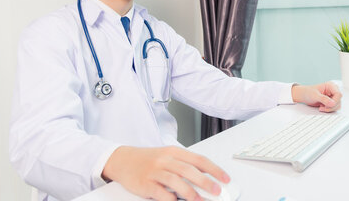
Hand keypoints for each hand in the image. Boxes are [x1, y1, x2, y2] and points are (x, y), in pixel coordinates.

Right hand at [102, 146, 229, 200]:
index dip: (214, 169)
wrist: (123, 160)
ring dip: (191, 193)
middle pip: (190, 170)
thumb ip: (184, 164)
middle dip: (206, 182)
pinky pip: (161, 192)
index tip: (225, 178)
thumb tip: (206, 176)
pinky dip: (171, 199)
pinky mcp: (145, 183)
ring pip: (177, 181)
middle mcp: (165, 160)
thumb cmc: (148, 159)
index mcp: (174, 151)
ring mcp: (155, 171)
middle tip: (217, 191)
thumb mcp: (167, 156)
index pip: (199, 159)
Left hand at [291, 82, 341, 111]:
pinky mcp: (331, 102)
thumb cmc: (308, 92)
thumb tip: (332, 103)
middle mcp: (333, 91)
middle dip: (331, 106)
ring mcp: (333, 97)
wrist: (304, 96)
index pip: (338, 94)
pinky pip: (334, 108)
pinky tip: (322, 107)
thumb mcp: (315, 95)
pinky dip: (328, 110)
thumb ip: (323, 99)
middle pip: (339, 101)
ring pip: (337, 105)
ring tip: (321, 107)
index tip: (328, 105)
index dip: (335, 101)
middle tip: (322, 107)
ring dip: (330, 109)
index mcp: (330, 86)